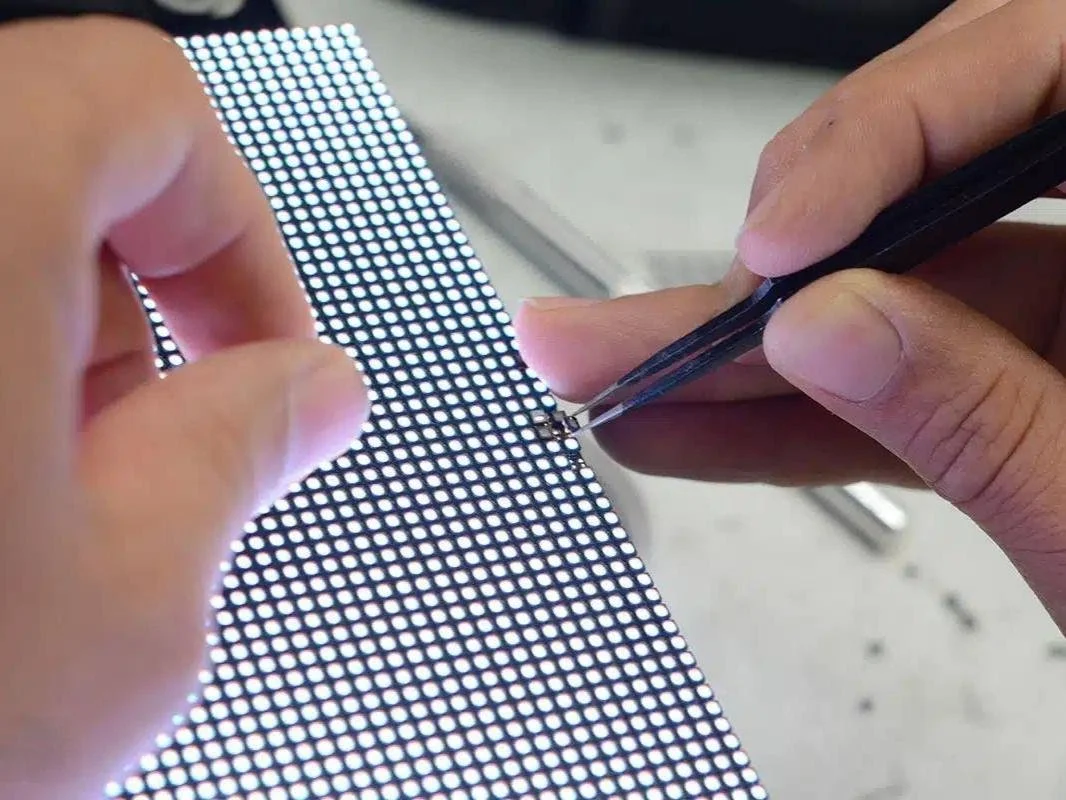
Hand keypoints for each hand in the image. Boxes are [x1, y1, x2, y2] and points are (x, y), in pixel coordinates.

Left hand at [0, 16, 365, 796]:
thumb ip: (246, 445)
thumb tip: (311, 389)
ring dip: (36, 364)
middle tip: (165, 453)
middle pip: (41, 180)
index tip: (265, 351)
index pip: (144, 111)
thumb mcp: (130, 594)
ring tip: (45, 515)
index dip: (237, 234)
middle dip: (138, 320)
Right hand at [516, 0, 1065, 630]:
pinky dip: (784, 423)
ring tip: (614, 372)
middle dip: (773, 260)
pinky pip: (890, 389)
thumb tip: (826, 328)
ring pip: (884, 302)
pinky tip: (686, 429)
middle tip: (668, 304)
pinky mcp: (1020, 394)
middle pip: (934, 188)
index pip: (1049, 70)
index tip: (785, 238)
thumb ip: (986, 421)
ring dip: (735, 355)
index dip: (895, 132)